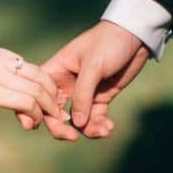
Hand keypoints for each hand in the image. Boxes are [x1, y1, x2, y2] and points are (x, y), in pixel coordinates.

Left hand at [0, 39, 63, 149]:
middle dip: (51, 105)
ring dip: (50, 88)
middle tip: (56, 117)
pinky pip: (24, 63)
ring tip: (54, 101)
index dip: (37, 115)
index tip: (33, 125)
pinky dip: (38, 75)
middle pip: (37, 89)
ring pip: (36, 73)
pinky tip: (38, 85)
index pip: (26, 102)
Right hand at [33, 20, 148, 140]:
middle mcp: (66, 84)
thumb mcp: (93, 66)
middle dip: (62, 128)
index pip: (39, 95)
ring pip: (77, 120)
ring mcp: (83, 93)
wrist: (135, 35)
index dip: (36, 111)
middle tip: (73, 137)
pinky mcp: (100, 97)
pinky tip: (109, 128)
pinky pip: (95, 118)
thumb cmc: (108, 43)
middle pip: (55, 113)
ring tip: (103, 130)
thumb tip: (76, 124)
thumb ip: (82, 95)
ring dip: (87, 130)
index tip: (40, 125)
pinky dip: (100, 126)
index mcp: (56, 71)